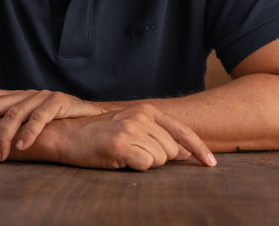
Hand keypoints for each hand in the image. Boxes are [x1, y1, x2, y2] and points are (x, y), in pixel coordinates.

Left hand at [0, 88, 105, 160]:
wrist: (92, 116)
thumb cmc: (57, 122)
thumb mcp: (29, 121)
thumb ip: (10, 124)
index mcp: (16, 97)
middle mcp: (26, 94)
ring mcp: (42, 96)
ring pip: (15, 113)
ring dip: (4, 136)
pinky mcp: (59, 102)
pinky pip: (40, 117)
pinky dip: (29, 132)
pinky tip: (21, 146)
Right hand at [51, 104, 215, 170]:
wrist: (68, 134)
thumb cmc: (101, 135)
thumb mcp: (133, 128)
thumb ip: (160, 136)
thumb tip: (186, 152)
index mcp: (147, 110)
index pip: (182, 131)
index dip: (199, 148)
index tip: (211, 164)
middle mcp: (141, 116)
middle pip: (172, 150)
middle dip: (158, 158)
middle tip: (135, 153)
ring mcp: (131, 128)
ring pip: (159, 159)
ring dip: (145, 162)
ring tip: (125, 154)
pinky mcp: (120, 144)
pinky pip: (145, 165)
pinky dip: (136, 167)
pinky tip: (121, 159)